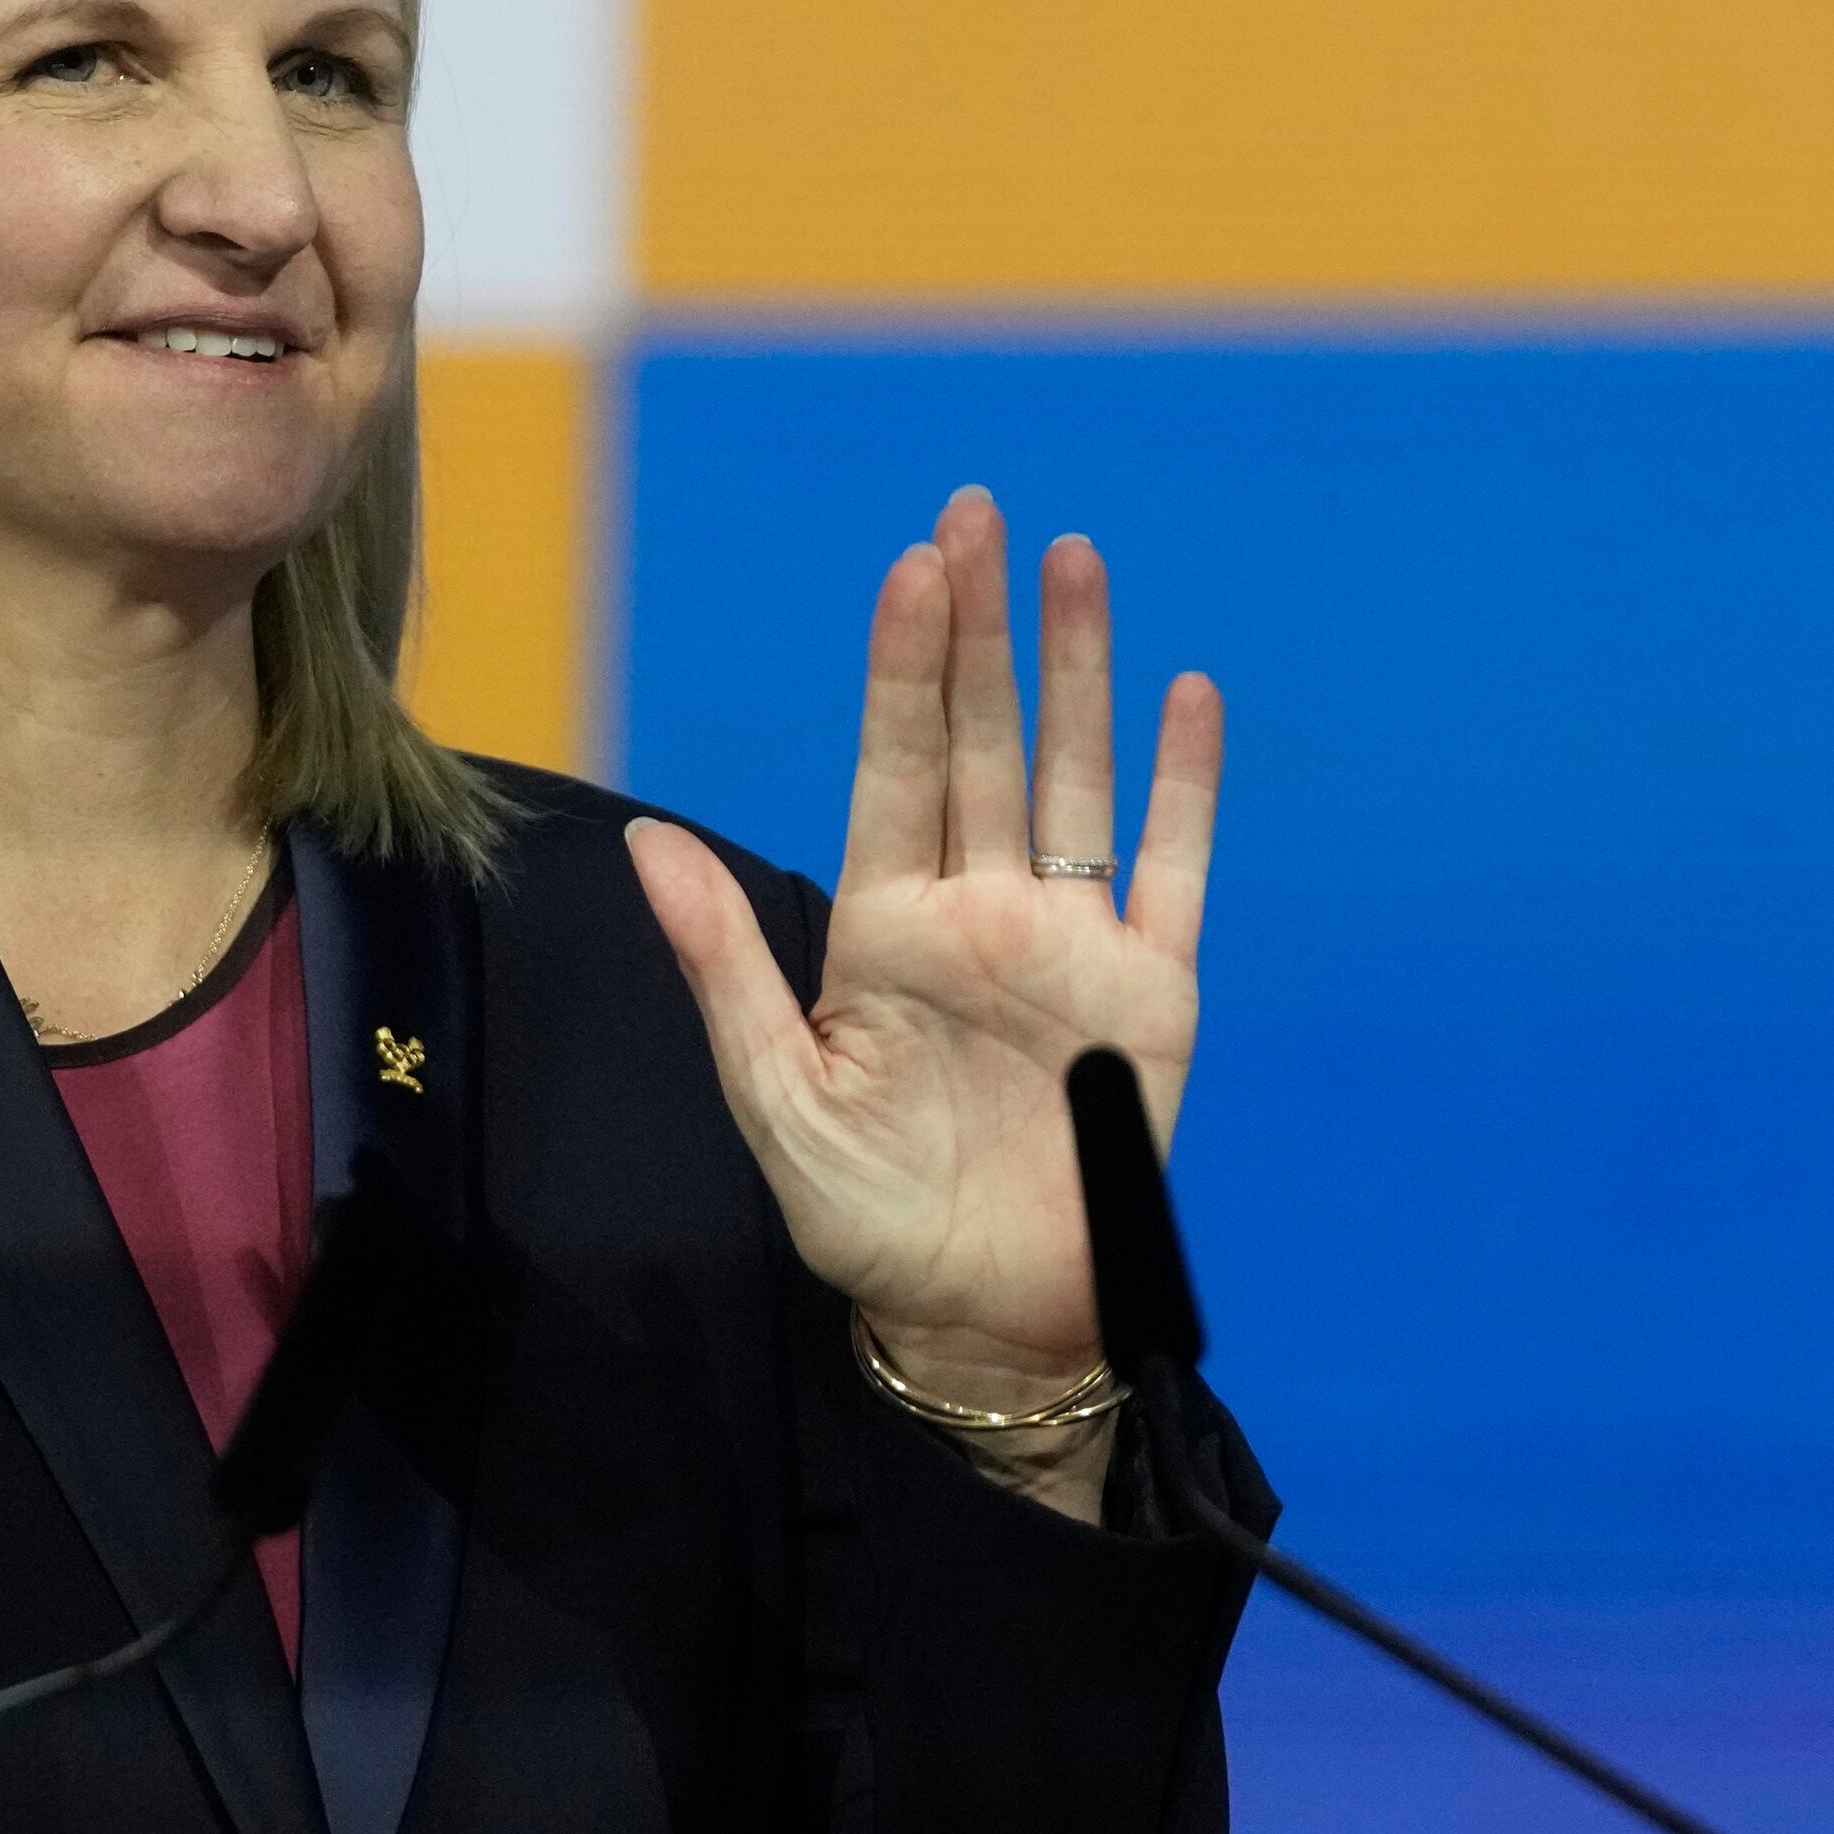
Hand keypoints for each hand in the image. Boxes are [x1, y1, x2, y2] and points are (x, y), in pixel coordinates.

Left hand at [624, 484, 1221, 1426]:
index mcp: (884, 931)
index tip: (912, 568)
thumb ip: (723, 961)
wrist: (983, 1322)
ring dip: (1078, 672)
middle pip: (981, 742)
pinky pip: (1172, 871)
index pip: (894, 767)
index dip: (904, 667)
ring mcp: (1070, 946)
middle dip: (980, 630)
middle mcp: (978, 916)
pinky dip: (1185, 788)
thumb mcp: (774, 1093)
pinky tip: (1186, 699)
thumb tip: (646, 840)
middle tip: (977, 510)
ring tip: (1076, 559)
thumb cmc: (866, 1222)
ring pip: (1074, 779)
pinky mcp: (1150, 995)